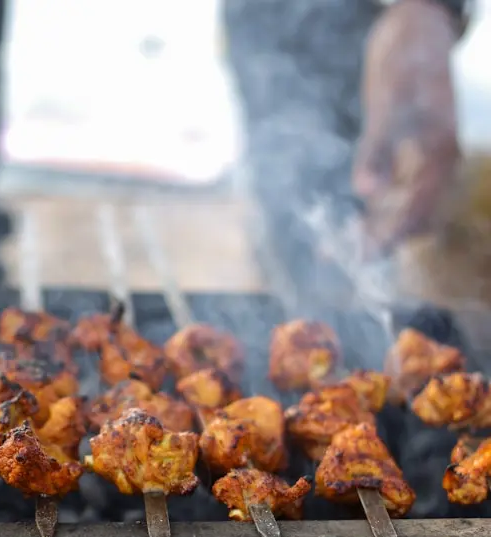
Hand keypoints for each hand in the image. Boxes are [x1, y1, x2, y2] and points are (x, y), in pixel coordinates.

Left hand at [353, 0, 459, 256]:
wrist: (414, 32)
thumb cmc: (403, 66)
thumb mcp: (387, 108)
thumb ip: (376, 151)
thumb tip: (366, 192)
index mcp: (440, 155)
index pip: (420, 209)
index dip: (393, 236)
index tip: (367, 257)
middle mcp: (438, 163)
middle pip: (414, 216)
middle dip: (383, 239)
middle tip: (348, 259)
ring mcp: (426, 159)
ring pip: (404, 207)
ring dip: (377, 228)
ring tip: (341, 247)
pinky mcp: (411, 153)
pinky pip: (396, 190)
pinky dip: (374, 208)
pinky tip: (350, 219)